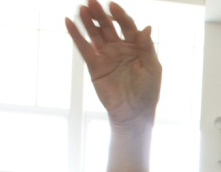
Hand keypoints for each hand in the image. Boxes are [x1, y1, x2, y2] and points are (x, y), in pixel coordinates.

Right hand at [65, 0, 161, 128]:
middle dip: (101, 14)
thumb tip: (147, 27)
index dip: (120, 16)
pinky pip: (84, 47)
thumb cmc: (147, 92)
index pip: (127, 26)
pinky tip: (68, 22)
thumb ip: (147, 48)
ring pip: (95, 34)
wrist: (133, 113)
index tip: (112, 6)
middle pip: (109, 27)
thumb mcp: (151, 68)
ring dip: (88, 21)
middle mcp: (120, 48)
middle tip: (92, 1)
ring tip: (81, 8)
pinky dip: (76, 35)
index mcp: (136, 47)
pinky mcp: (95, 65)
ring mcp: (107, 56)